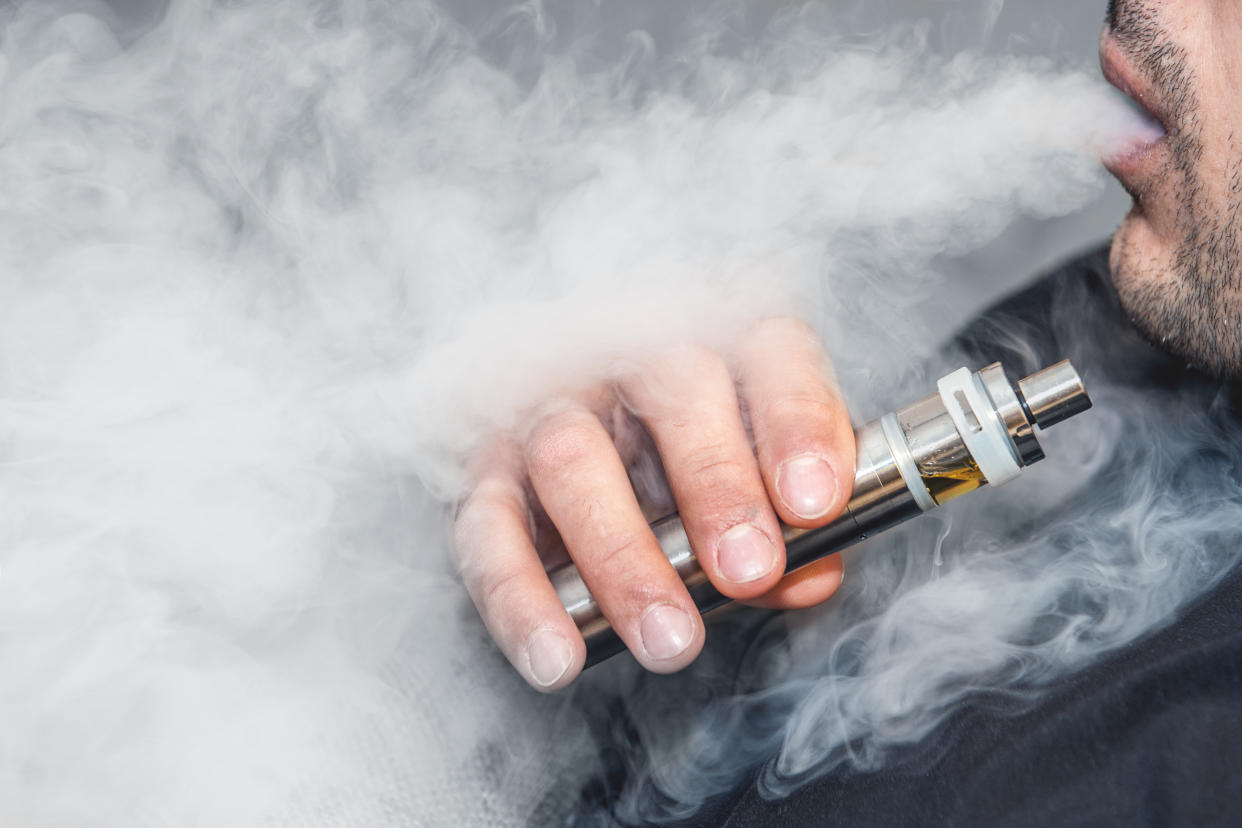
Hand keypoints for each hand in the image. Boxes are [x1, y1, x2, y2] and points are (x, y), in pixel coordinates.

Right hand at [453, 317, 854, 689]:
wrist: (584, 449)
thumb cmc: (696, 467)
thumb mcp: (757, 481)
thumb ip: (788, 525)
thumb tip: (811, 576)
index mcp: (720, 343)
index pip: (769, 355)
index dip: (795, 423)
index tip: (815, 503)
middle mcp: (631, 358)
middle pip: (673, 392)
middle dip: (715, 486)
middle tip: (750, 571)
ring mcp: (551, 406)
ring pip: (571, 458)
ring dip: (623, 555)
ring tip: (672, 638)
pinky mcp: (487, 471)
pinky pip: (488, 528)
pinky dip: (521, 598)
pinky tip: (559, 657)